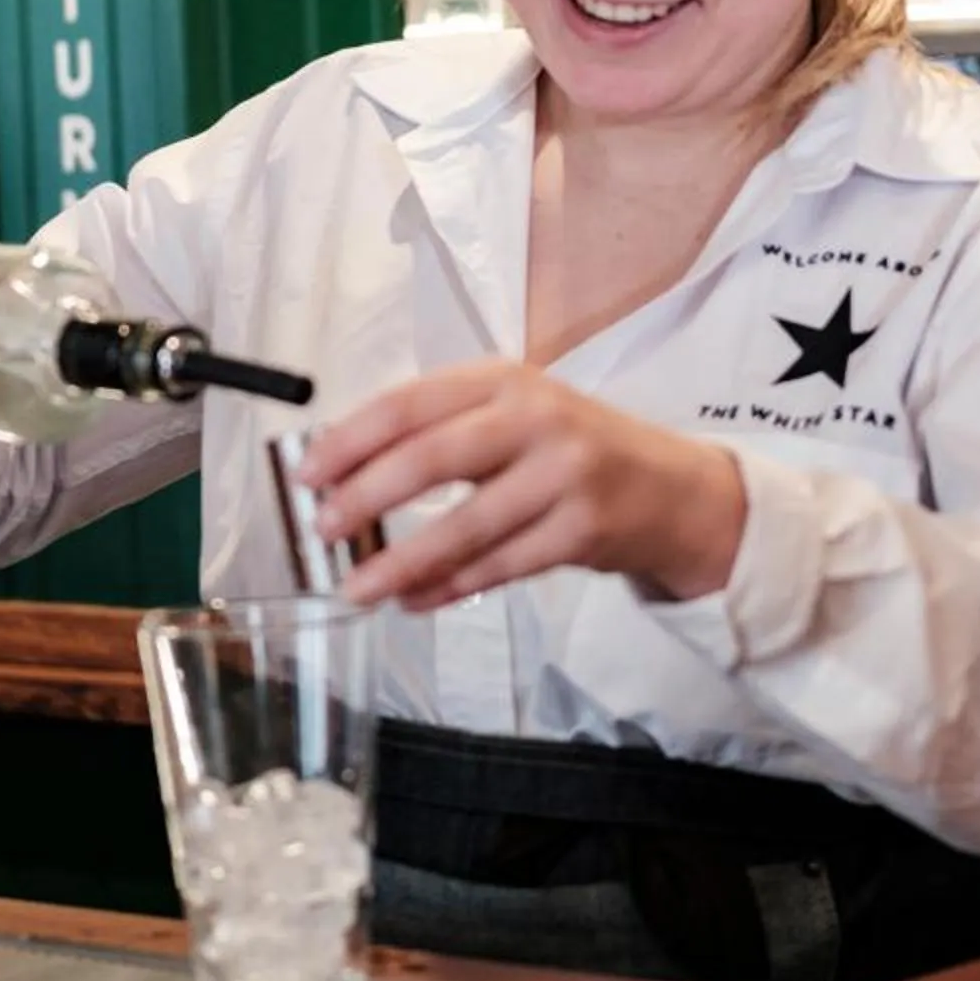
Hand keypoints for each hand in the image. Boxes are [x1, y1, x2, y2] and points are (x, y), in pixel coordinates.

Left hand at [301, 364, 748, 610]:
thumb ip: (444, 431)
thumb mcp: (515, 415)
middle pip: (433, 457)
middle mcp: (537, 417)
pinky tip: (413, 600)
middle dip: (366, 496)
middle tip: (323, 529)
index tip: (306, 474)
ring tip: (355, 588)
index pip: (411, 403)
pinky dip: (449, 586)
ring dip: (401, 561)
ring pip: (464, 524)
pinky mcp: (582, 532)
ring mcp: (564, 476)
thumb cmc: (574, 450)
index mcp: (505, 380)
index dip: (351, 439)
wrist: (673, 490)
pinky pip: (499, 566)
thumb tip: (346, 472)